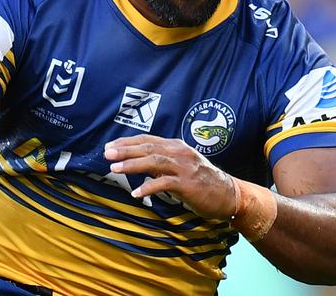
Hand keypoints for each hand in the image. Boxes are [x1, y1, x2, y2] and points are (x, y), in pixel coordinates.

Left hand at [104, 134, 235, 219]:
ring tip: (115, 169)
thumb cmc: (202, 181)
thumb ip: (162, 162)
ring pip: (154, 161)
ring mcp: (184, 167)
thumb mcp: (181, 165)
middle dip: (125, 150)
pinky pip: (164, 184)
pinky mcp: (188, 184)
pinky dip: (149, 187)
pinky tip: (136, 193)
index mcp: (176, 146)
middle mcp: (179, 152)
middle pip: (148, 148)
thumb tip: (136, 162)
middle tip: (107, 154)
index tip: (110, 146)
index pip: (147, 140)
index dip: (127, 142)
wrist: (229, 194)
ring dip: (132, 164)